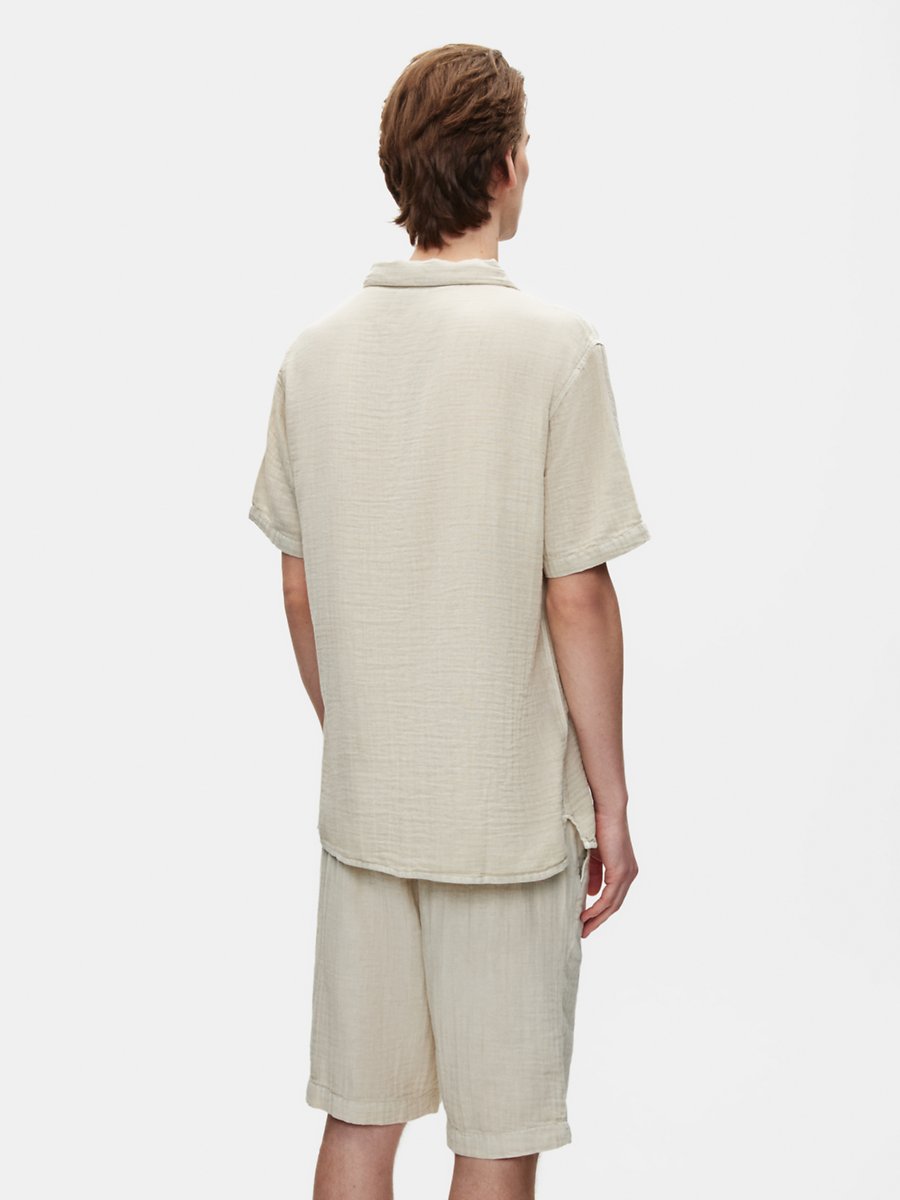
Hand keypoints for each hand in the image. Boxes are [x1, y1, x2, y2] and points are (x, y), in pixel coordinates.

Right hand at [580, 810, 638, 936]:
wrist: (605, 811)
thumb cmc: (598, 827)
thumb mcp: (593, 856)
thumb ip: (593, 874)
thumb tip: (590, 893)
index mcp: (624, 870)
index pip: (613, 897)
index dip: (600, 911)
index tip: (586, 921)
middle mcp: (629, 874)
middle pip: (614, 906)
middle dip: (598, 920)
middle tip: (584, 932)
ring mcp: (627, 874)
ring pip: (612, 905)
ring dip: (597, 918)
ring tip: (582, 928)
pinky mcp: (621, 872)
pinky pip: (609, 897)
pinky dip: (597, 908)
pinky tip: (586, 915)